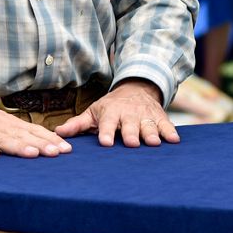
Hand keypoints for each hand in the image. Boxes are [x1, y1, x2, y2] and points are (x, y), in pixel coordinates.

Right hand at [0, 101, 72, 158]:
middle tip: (58, 152)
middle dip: (41, 144)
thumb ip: (17, 135)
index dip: (50, 139)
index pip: (34, 131)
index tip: (67, 149)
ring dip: (18, 147)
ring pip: (2, 139)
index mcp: (9, 123)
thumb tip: (43, 145)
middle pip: (23, 135)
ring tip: (33, 154)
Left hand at [55, 79, 179, 147]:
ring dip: (152, 133)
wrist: (137, 89)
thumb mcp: (93, 112)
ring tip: (153, 143)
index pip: (107, 123)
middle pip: (130, 125)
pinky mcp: (159, 117)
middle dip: (131, 133)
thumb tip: (58, 133)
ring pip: (149, 125)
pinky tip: (174, 140)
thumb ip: (77, 124)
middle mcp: (129, 113)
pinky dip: (170, 132)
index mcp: (111, 112)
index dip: (106, 132)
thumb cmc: (111, 107)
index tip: (105, 142)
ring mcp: (146, 115)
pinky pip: (166, 124)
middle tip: (132, 143)